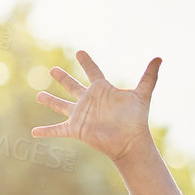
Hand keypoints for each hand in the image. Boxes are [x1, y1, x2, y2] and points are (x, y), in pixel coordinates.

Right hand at [31, 50, 159, 163]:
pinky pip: (57, 130)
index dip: (86, 61)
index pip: (92, 71)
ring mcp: (81, 115)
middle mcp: (89, 101)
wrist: (129, 142)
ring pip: (61, 105)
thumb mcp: (142, 95)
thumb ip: (149, 76)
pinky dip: (46, 131)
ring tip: (39, 96)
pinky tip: (34, 132)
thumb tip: (160, 57)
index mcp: (102, 90)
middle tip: (53, 70)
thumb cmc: (136, 119)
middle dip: (62, 78)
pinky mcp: (76, 129)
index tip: (79, 52)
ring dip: (50, 101)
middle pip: (73, 86)